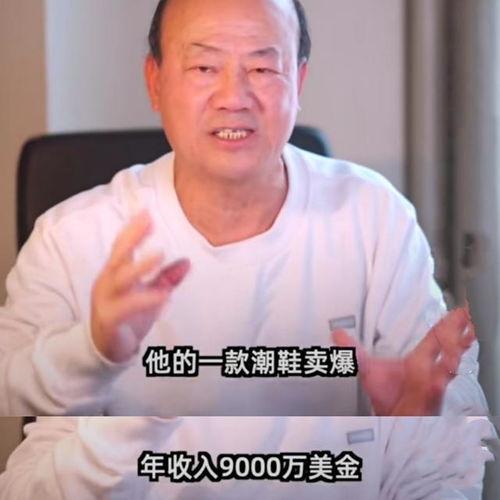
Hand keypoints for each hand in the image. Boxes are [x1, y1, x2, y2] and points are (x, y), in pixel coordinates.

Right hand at [91, 210, 189, 362]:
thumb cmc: (128, 317)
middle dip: (132, 237)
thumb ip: (166, 278)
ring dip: (140, 266)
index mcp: (115, 273)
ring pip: (120, 279)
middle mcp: (107, 282)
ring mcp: (106, 300)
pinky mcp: (109, 319)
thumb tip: (187, 262)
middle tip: (149, 221)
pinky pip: (126, 307)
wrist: (106, 349)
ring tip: (160, 254)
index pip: (123, 246)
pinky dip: (145, 299)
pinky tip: (164, 295)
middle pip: (118, 255)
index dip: (134, 229)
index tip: (148, 212)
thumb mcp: (150, 295)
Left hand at [332, 307, 475, 414]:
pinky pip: (439, 387)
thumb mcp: (367, 369)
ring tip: (455, 341)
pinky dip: (440, 379)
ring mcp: (433, 384)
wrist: (389, 421)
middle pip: (450, 346)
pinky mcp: (430, 398)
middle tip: (464, 316)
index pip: (437, 337)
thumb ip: (354, 351)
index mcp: (419, 360)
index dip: (449, 324)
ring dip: (453, 353)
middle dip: (458, 332)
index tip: (460, 311)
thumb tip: (337, 333)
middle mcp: (430, 370)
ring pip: (449, 365)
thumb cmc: (385, 396)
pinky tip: (441, 373)